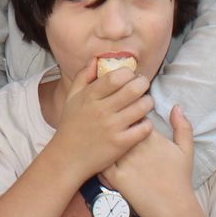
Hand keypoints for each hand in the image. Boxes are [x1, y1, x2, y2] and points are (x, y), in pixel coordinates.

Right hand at [50, 57, 153, 178]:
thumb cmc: (71, 126)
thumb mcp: (71, 98)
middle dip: (143, 84)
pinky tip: (142, 122)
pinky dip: (147, 123)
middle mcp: (102, 110)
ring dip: (148, 102)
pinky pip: (144, 128)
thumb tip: (96, 59)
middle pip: (133, 89)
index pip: (116, 76)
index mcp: (90, 96)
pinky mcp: (121, 144)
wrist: (67, 157)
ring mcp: (112, 127)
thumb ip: (83, 77)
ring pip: (142, 107)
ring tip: (144, 103)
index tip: (130, 76)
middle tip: (143, 86)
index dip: (129, 73)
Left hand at [104, 106, 195, 216]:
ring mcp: (124, 161)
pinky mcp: (116, 177)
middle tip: (109, 123)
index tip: (126, 112)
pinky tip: (98, 156)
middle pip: (117, 126)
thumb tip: (176, 106)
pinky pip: (101, 162)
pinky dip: (98, 158)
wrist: (172, 207)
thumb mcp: (186, 149)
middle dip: (113, 122)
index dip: (128, 112)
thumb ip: (182, 125)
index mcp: (150, 136)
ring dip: (102, 138)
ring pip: (106, 141)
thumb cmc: (180, 178)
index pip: (133, 114)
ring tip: (101, 138)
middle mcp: (135, 145)